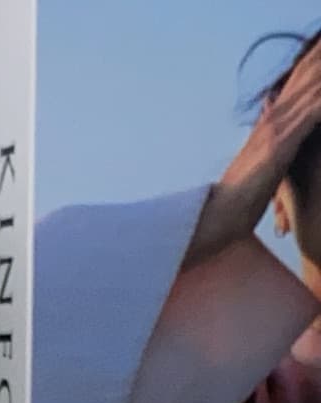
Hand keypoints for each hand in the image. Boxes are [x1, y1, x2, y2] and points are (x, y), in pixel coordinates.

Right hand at [188, 42, 320, 263]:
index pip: (296, 80)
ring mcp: (276, 129)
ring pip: (312, 88)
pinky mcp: (281, 144)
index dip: (312, 61)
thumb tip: (270, 107)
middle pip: (305, 75)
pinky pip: (315, 112)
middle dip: (319, 59)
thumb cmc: (241, 195)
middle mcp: (273, 118)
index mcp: (269, 121)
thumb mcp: (258, 157)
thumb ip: (266, 132)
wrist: (221, 214)